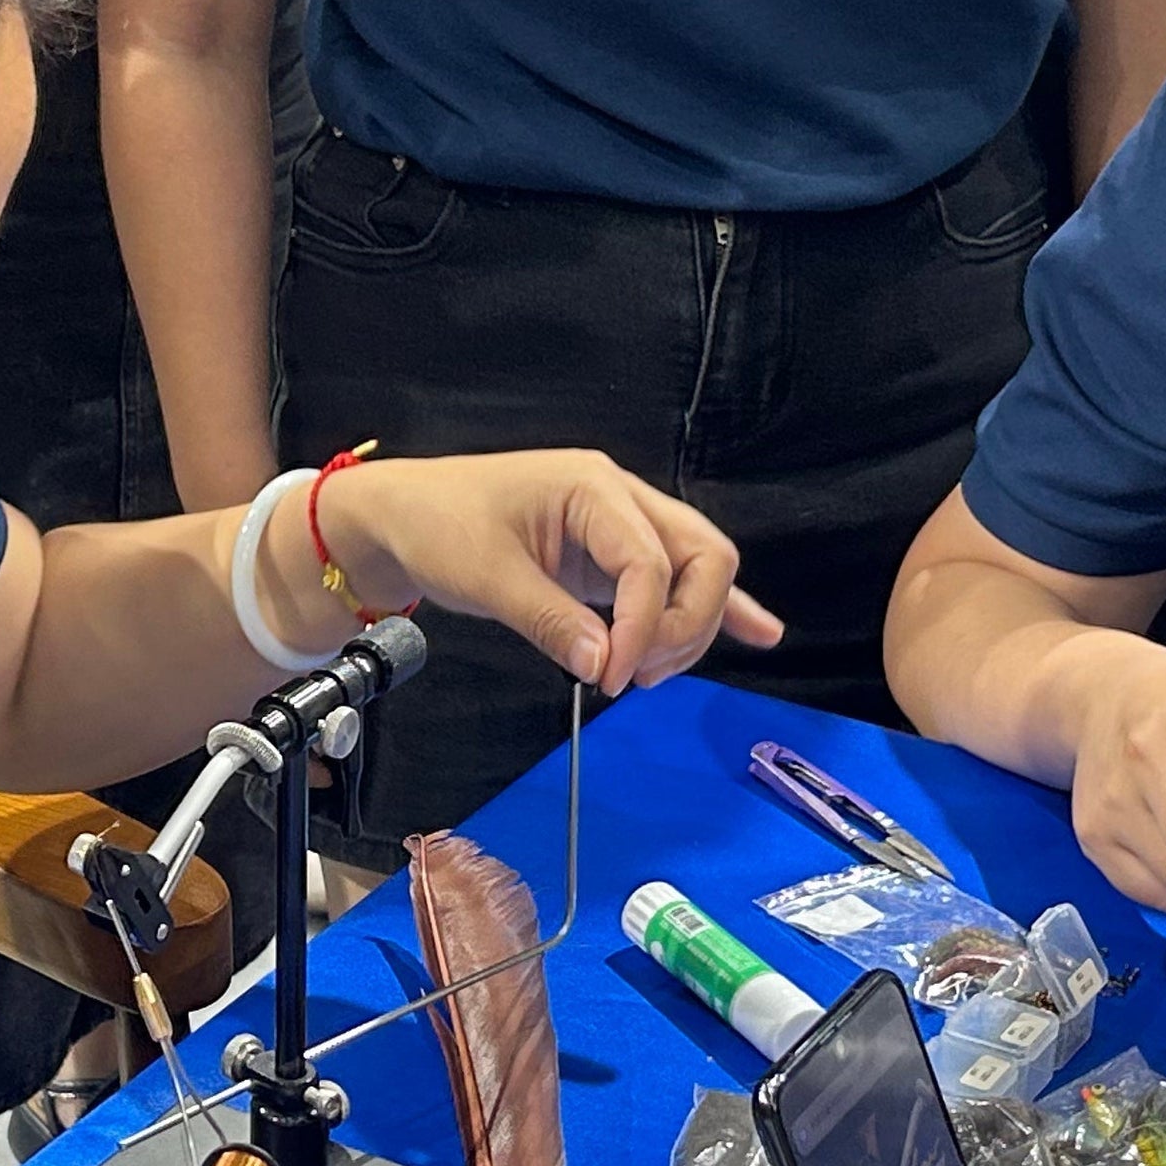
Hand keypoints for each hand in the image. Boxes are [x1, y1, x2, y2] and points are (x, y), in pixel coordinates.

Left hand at [313, 452, 784, 694]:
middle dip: (683, 623)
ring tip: (641, 675)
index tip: (612, 678)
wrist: (406, 515)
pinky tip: (760, 633)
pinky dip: (719, 608)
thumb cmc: (439, 526)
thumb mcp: (485, 575)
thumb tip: (603, 665)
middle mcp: (620, 500)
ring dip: (688, 626)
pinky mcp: (615, 558)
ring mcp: (623, 528)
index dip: (644, 626)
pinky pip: (679, 579)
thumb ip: (548, 620)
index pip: (650, 560)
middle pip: (703, 556)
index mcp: (591, 487)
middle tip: (632, 676)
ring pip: (697, 571)